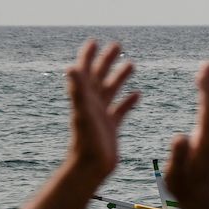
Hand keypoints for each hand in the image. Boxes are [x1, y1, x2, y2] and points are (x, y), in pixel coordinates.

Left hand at [65, 41, 139, 180]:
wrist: (91, 167)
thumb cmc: (87, 143)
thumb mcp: (83, 114)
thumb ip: (77, 91)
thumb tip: (71, 67)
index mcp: (85, 97)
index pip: (86, 71)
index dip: (89, 55)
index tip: (95, 41)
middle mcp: (92, 103)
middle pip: (100, 76)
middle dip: (107, 60)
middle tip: (117, 45)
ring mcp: (102, 114)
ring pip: (112, 90)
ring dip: (120, 77)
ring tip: (131, 64)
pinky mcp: (111, 126)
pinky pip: (121, 110)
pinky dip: (128, 101)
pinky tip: (137, 95)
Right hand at [164, 63, 208, 206]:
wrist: (197, 200)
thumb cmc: (183, 188)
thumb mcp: (176, 174)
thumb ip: (178, 156)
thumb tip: (180, 136)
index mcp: (205, 142)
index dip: (208, 92)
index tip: (205, 73)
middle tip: (207, 64)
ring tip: (206, 70)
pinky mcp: (208, 139)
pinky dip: (207, 98)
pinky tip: (203, 90)